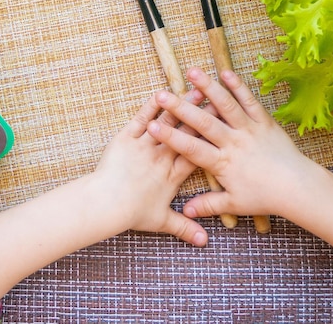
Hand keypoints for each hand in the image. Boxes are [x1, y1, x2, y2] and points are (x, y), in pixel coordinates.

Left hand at [92, 89, 208, 246]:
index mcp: (174, 175)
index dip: (212, 138)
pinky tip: (160, 93)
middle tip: (217, 99)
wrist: (106, 203)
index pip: (198, 152)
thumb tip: (204, 242)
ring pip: (167, 122)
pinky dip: (151, 106)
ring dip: (181, 105)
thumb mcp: (161, 221)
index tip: (226, 126)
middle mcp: (163, 157)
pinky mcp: (127, 138)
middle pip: (187, 133)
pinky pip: (141, 118)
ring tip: (195, 90)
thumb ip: (184, 228)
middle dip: (202, 115)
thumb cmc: (132, 213)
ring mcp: (145, 145)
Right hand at [146, 67, 313, 220]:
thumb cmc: (265, 197)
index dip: (170, 137)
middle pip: (203, 122)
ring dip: (209, 88)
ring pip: (226, 106)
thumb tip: (186, 210)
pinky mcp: (264, 121)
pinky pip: (250, 101)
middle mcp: (234, 143)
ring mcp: (249, 130)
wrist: (298, 189)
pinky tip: (225, 72)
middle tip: (164, 94)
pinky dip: (238, 86)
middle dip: (181, 107)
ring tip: (193, 72)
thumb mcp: (234, 204)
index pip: (191, 148)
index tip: (152, 126)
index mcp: (222, 163)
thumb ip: (208, 205)